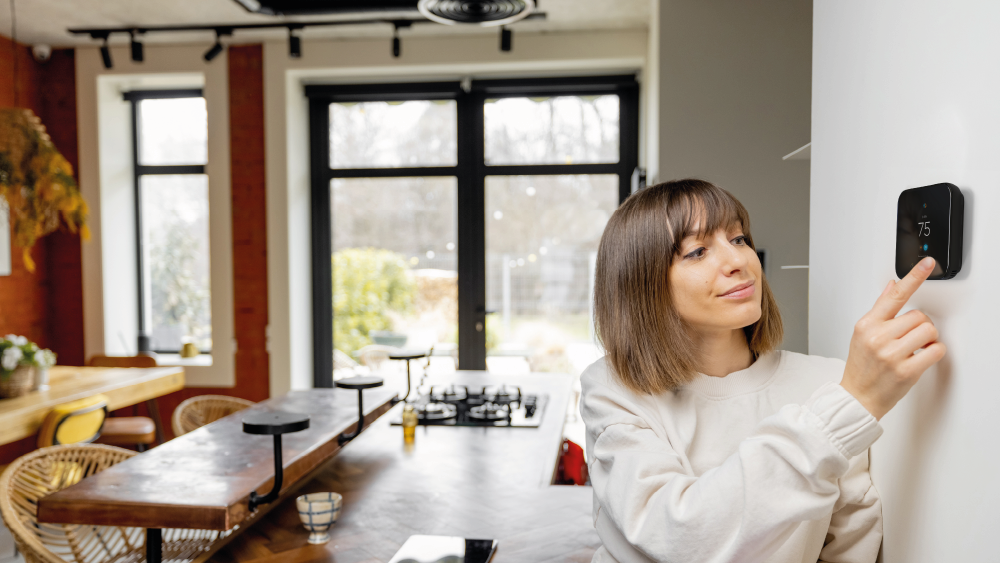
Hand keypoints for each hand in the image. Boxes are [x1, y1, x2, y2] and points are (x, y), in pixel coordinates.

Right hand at [840, 257, 946, 419]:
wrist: (857, 397)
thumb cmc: (861, 367)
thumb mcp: (863, 334)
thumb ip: (880, 310)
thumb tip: (892, 286)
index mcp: (867, 325)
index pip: (895, 295)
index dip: (914, 276)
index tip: (927, 264)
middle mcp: (878, 337)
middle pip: (918, 315)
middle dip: (920, 326)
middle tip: (910, 338)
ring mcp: (891, 354)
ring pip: (928, 331)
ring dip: (928, 339)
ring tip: (914, 349)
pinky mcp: (906, 371)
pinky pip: (935, 351)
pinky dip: (934, 352)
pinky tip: (921, 357)